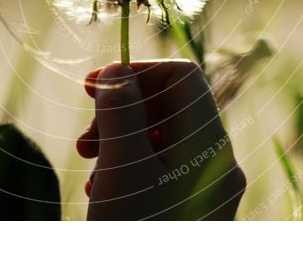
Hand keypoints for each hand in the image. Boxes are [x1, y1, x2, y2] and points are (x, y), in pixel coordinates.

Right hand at [77, 61, 245, 219]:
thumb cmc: (138, 234)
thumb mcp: (122, 168)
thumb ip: (121, 112)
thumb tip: (116, 68)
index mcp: (209, 146)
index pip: (183, 77)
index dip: (138, 72)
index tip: (93, 87)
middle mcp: (217, 165)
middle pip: (171, 108)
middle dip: (121, 113)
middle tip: (84, 142)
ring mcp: (207, 190)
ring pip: (163, 140)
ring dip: (120, 143)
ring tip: (91, 171)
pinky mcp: (193, 210)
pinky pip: (163, 170)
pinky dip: (130, 169)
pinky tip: (104, 191)